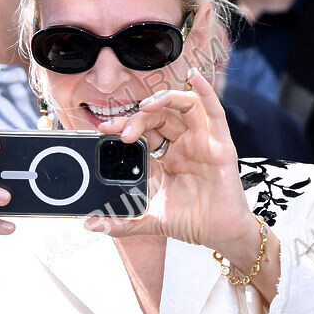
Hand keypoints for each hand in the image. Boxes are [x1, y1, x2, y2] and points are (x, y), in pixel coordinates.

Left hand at [86, 69, 258, 264]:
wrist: (220, 236)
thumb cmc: (193, 223)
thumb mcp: (151, 220)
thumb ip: (123, 223)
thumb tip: (92, 225)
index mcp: (167, 158)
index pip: (144, 132)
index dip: (124, 126)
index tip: (104, 130)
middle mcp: (184, 146)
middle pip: (159, 117)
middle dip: (137, 118)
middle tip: (121, 131)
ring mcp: (203, 143)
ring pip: (183, 107)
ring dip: (163, 100)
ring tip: (145, 106)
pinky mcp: (221, 146)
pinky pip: (214, 113)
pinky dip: (205, 91)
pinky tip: (194, 76)